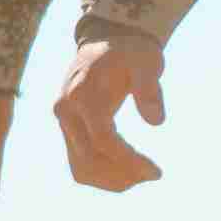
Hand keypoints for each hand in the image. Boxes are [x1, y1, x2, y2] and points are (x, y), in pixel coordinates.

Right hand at [51, 30, 167, 191]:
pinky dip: (103, 175)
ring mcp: (64, 122)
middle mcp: (66, 111)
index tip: (156, 171)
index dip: (129, 161)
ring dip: (112, 180)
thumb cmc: (130, 50)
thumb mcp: (146, 61)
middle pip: (89, 160)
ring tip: (143, 174)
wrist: (106, 40)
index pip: (103, 140)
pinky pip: (80, 163)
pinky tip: (128, 172)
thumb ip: (149, 89)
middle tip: (154, 174)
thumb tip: (157, 122)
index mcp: (84, 95)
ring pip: (81, 168)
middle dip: (124, 174)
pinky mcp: (68, 129)